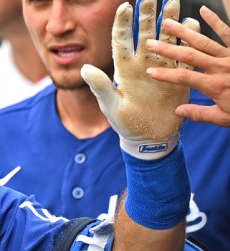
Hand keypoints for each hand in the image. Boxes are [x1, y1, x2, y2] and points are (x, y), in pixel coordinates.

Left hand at [81, 0, 198, 158]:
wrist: (148, 138)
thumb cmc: (125, 123)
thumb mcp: (111, 105)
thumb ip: (100, 86)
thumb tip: (85, 69)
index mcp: (124, 69)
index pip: (121, 40)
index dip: (122, 23)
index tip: (124, 6)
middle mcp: (142, 64)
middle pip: (145, 33)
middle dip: (147, 13)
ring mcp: (161, 68)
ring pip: (166, 39)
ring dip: (169, 21)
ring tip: (173, 2)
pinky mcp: (177, 76)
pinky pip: (183, 54)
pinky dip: (188, 40)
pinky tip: (191, 26)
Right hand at [146, 6, 229, 126]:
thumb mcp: (224, 118)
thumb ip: (201, 114)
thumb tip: (178, 111)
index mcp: (214, 85)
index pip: (183, 78)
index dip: (165, 74)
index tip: (149, 71)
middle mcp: (220, 67)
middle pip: (189, 55)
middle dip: (168, 49)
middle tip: (151, 43)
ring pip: (203, 41)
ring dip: (184, 31)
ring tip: (168, 23)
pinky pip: (227, 32)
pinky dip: (215, 20)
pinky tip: (203, 10)